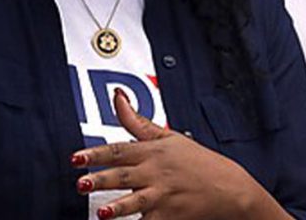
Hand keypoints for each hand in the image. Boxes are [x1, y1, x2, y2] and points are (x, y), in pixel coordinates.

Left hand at [71, 89, 279, 219]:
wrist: (230, 188)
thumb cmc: (197, 161)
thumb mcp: (168, 137)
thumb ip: (137, 121)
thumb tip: (117, 96)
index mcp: (152, 152)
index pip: (119, 150)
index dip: (95, 154)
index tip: (75, 158)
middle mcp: (156, 173)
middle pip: (124, 175)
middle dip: (102, 180)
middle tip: (81, 184)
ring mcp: (164, 196)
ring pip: (137, 202)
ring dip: (119, 207)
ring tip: (103, 213)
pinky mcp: (172, 217)